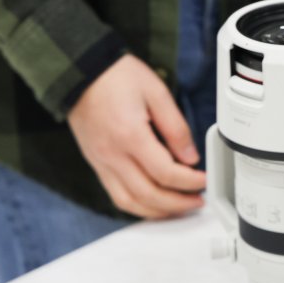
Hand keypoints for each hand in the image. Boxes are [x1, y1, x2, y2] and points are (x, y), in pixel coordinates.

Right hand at [68, 55, 206, 218]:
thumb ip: (176, 128)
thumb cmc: (116, 77)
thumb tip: (190, 158)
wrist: (80, 71)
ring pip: (130, 202)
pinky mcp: (96, 164)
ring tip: (180, 207)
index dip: (190, 181)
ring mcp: (101, 162)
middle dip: (178, 203)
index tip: (203, 179)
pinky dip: (138, 206)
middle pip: (149, 195)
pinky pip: (116, 196)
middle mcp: (112, 154)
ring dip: (159, 211)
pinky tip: (155, 203)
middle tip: (197, 199)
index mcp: (130, 135)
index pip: (165, 173)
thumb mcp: (157, 92)